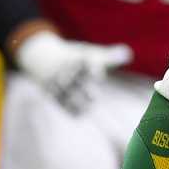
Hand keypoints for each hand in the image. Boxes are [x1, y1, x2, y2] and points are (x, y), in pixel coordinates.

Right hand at [15, 30, 131, 113]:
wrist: (39, 55)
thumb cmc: (72, 55)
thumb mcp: (89, 52)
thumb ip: (109, 56)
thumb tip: (129, 54)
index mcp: (76, 57)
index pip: (84, 62)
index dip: (91, 68)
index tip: (98, 76)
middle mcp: (64, 68)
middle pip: (74, 78)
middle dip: (82, 88)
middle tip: (94, 98)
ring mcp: (55, 79)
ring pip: (65, 90)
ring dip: (75, 100)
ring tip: (88, 108)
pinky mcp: (48, 89)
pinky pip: (57, 98)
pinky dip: (67, 107)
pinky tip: (79, 115)